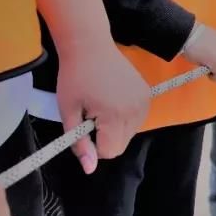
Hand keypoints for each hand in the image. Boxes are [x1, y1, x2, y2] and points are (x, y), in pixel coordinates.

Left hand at [55, 41, 148, 173]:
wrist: (90, 45)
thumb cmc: (73, 77)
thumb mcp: (68, 111)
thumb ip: (79, 143)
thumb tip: (89, 169)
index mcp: (114, 115)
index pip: (109, 152)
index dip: (92, 145)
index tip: (83, 127)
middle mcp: (135, 111)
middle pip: (120, 145)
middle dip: (104, 137)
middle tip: (90, 114)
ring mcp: (144, 103)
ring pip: (129, 134)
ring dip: (114, 129)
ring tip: (101, 105)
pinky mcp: (147, 95)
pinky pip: (136, 120)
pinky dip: (123, 118)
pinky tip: (113, 100)